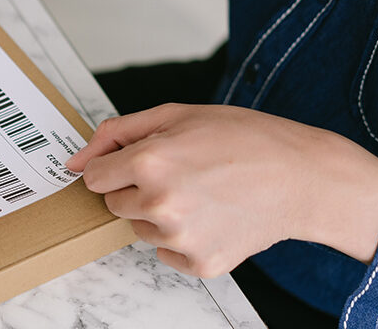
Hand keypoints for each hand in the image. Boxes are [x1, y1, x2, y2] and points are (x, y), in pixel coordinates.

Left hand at [66, 104, 377, 276]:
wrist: (302, 177)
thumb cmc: (243, 139)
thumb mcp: (175, 115)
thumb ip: (116, 134)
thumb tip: (74, 161)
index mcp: (151, 161)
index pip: (94, 178)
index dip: (115, 166)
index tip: (138, 161)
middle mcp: (161, 204)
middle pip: (113, 204)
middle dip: (136, 188)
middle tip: (180, 172)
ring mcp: (181, 238)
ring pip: (140, 228)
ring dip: (158, 213)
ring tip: (201, 192)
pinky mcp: (200, 264)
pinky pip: (166, 252)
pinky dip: (182, 238)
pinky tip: (212, 215)